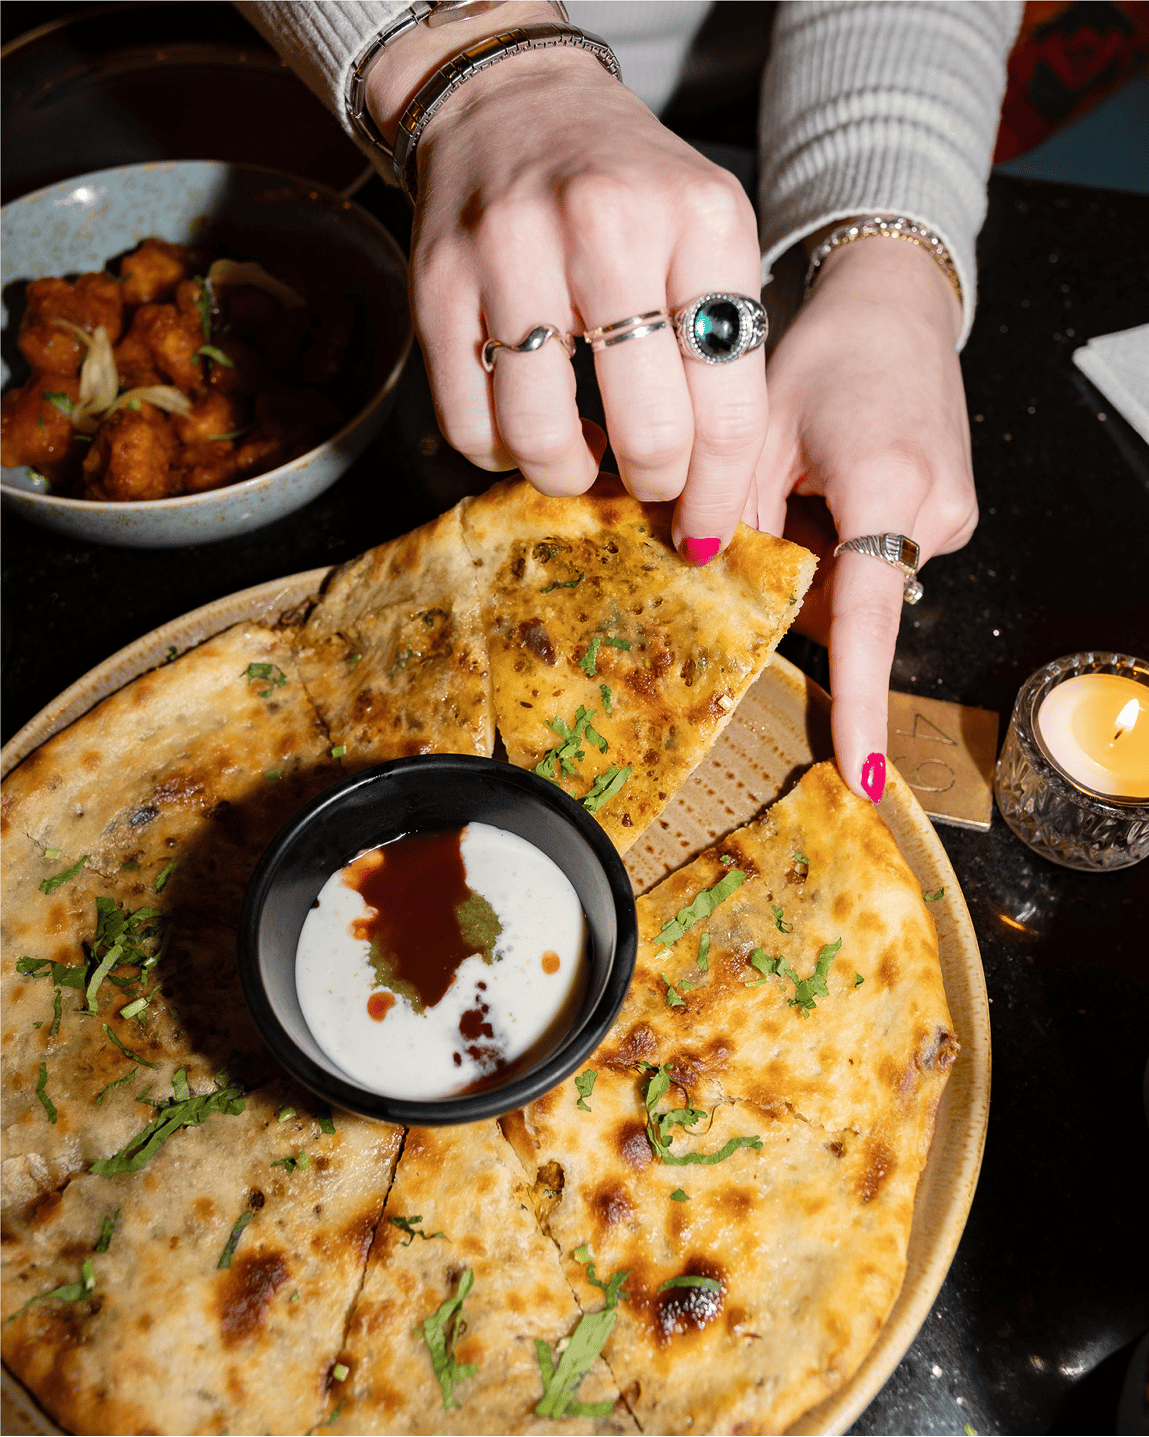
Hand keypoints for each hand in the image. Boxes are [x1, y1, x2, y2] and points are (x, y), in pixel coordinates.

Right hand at [368, 9, 767, 558]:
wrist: (512, 100)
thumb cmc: (626, 188)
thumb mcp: (707, 233)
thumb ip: (723, 345)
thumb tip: (713, 490)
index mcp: (701, 220)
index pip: (730, 404)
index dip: (722, 492)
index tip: (709, 530)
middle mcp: (606, 227)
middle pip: (647, 432)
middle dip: (654, 486)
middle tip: (650, 483)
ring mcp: (511, 251)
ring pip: (542, 440)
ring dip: (569, 476)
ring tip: (582, 454)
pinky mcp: (438, 282)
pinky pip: (469, 426)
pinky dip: (501, 454)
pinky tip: (526, 424)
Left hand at [753, 235, 976, 800]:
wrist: (897, 309)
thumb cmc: (825, 356)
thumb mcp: (758, 428)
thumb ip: (729, 510)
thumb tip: (703, 573)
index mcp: (887, 486)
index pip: (866, 619)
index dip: (860, 701)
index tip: (863, 772)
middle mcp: (935, 513)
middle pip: (848, 602)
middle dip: (798, 581)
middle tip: (772, 512)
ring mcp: (952, 518)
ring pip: (861, 583)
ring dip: (820, 557)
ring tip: (810, 480)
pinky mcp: (951, 517)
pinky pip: (879, 560)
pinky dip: (843, 540)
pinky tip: (833, 484)